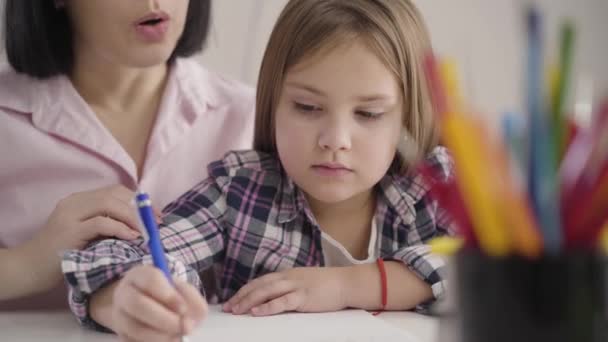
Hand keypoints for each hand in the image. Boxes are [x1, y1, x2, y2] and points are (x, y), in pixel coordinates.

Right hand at [22, 185, 159, 288]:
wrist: (28, 268)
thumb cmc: (61, 254)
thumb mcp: (87, 234)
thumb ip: (106, 224)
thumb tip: (141, 225)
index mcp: (80, 200)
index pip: (116, 191)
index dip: (138, 201)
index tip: (155, 215)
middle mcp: (75, 202)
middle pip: (115, 194)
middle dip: (140, 208)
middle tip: (157, 223)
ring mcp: (70, 215)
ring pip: (109, 204)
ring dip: (133, 216)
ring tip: (147, 231)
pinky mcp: (69, 231)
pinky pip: (100, 223)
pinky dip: (120, 228)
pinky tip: (132, 237)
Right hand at [110, 265, 207, 341]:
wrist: (147, 305)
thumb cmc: (168, 294)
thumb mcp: (182, 290)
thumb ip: (190, 298)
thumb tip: (189, 320)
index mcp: (140, 274)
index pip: (151, 280)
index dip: (168, 296)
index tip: (183, 309)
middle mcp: (124, 292)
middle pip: (138, 304)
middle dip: (164, 319)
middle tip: (184, 327)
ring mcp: (119, 315)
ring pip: (134, 328)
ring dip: (160, 336)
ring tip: (177, 336)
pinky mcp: (120, 335)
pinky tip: (167, 340)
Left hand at [223, 267, 347, 315]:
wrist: (346, 283)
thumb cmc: (327, 285)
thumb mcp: (303, 281)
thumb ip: (289, 287)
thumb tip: (273, 297)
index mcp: (287, 274)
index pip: (260, 281)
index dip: (245, 290)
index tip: (232, 300)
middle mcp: (288, 277)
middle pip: (259, 285)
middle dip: (241, 297)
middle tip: (228, 307)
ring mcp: (296, 286)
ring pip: (266, 292)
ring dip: (249, 301)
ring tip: (237, 310)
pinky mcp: (304, 297)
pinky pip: (282, 301)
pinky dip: (268, 307)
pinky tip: (257, 312)